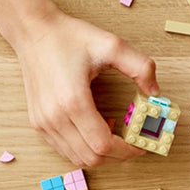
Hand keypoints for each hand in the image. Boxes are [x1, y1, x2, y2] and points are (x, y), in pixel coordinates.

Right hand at [14, 11, 159, 166]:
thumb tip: (155, 91)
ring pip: (77, 158)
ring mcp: (43, 122)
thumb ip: (140, 67)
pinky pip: (64, 149)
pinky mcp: (38, 122)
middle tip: (133, 142)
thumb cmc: (68, 37)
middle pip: (92, 157)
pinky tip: (95, 129)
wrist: (34, 31)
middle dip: (117, 155)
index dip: (126, 150)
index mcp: (73, 100)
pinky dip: (83, 148)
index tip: (141, 144)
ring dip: (100, 154)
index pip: (103, 144)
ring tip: (114, 134)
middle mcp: (54, 117)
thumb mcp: (111, 45)